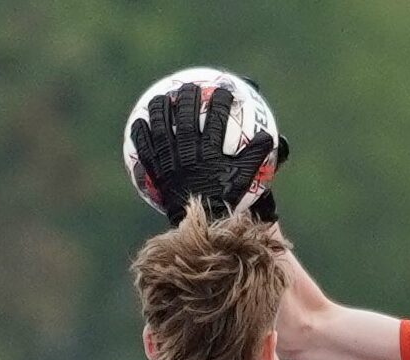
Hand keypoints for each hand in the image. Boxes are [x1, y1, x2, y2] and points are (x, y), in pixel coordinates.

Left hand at [129, 82, 283, 223]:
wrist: (200, 222)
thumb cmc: (225, 199)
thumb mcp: (245, 178)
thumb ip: (255, 156)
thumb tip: (270, 137)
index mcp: (210, 151)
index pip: (216, 118)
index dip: (221, 101)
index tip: (226, 90)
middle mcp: (188, 151)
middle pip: (185, 116)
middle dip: (189, 98)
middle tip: (191, 87)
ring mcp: (170, 160)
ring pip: (161, 127)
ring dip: (161, 109)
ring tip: (161, 98)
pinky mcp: (156, 170)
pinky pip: (145, 149)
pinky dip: (141, 135)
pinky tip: (139, 123)